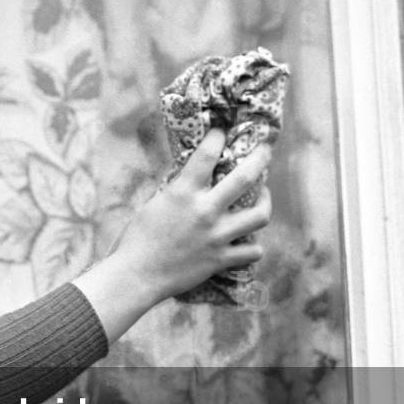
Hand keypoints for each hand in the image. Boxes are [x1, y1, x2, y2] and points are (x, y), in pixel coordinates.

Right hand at [118, 128, 272, 301]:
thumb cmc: (138, 237)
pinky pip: (253, 250)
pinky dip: (253, 244)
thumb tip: (193, 178)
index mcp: (183, 193)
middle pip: (245, 178)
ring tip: (264, 197)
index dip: (218, 136)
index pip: (206, 154)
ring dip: (266, 202)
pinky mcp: (221, 258)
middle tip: (265, 150)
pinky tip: (248, 239)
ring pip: (260, 215)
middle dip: (260, 158)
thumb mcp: (154, 204)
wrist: (137, 273)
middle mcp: (205, 211)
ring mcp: (217, 236)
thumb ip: (177, 190)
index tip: (223, 130)